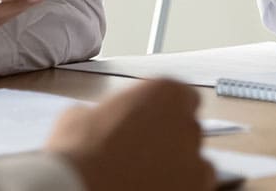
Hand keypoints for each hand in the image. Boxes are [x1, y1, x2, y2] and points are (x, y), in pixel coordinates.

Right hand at [47, 79, 214, 190]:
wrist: (80, 188)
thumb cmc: (79, 154)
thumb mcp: (79, 117)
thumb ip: (100, 112)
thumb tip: (93, 120)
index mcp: (165, 94)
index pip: (182, 97)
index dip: (164, 112)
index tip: (148, 123)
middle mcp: (187, 123)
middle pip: (187, 129)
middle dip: (169, 140)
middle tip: (140, 154)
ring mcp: (194, 159)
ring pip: (193, 161)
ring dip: (175, 166)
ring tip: (143, 176)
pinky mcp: (196, 187)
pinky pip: (195, 186)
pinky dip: (178, 187)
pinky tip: (151, 188)